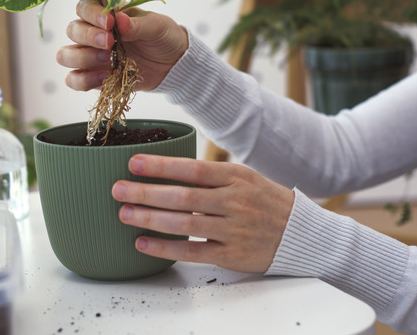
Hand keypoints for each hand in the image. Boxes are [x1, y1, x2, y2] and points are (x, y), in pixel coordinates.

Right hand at [59, 0, 188, 90]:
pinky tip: (104, 77)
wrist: (173, 63)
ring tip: (108, 60)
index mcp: (106, 12)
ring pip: (65, 55)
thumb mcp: (157, 26)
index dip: (91, 14)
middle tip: (110, 43)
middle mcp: (93, 32)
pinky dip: (84, 80)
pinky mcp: (94, 77)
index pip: (84, 7)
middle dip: (88, 37)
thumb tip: (119, 19)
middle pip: (72, 30)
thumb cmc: (163, 37)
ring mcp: (91, 55)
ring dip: (82, 58)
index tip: (110, 23)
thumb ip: (138, 24)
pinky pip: (74, 80)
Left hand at [112, 154, 295, 272]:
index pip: (193, 169)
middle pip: (183, 196)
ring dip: (150, 219)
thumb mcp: (243, 177)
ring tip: (124, 213)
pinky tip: (143, 243)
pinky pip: (193, 252)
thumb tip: (165, 167)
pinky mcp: (231, 254)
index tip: (134, 162)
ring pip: (185, 224)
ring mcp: (232, 229)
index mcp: (235, 177)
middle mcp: (234, 202)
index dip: (162, 166)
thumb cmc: (263, 201)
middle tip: (118, 189)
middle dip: (146, 192)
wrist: (299, 233)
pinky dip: (166, 248)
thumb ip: (210, 175)